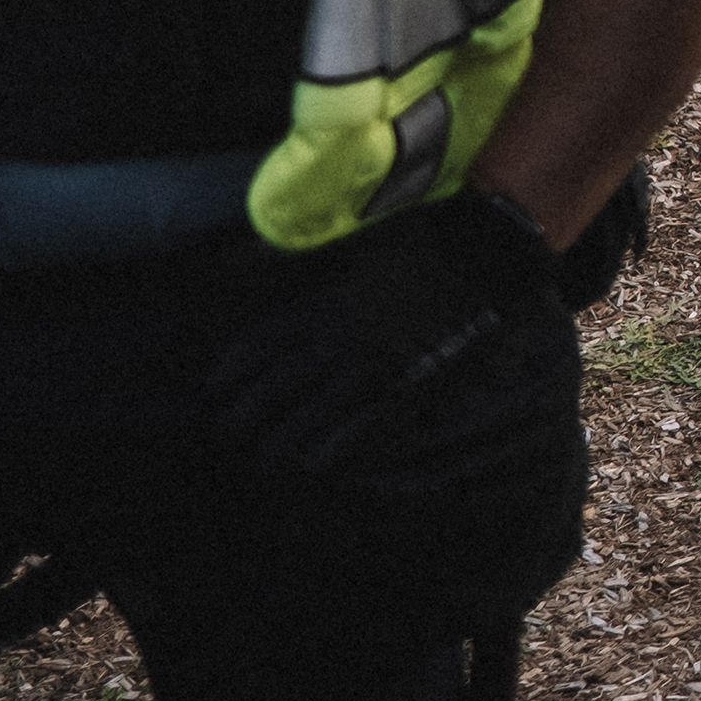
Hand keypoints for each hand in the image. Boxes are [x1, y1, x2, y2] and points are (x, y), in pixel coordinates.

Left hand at [205, 193, 564, 480]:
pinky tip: (319, 464)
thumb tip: (227, 260)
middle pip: (280, 387)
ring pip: (317, 413)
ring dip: (284, 439)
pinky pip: (370, 425)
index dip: (232, 370)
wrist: (487, 250)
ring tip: (263, 458)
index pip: (262, 345)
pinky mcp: (413, 383)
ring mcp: (378, 366)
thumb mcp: (349, 237)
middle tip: (226, 433)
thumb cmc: (419, 236)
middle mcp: (343, 340)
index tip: (212, 388)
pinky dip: (341, 447)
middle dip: (248, 413)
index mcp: (325, 303)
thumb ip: (287, 254)